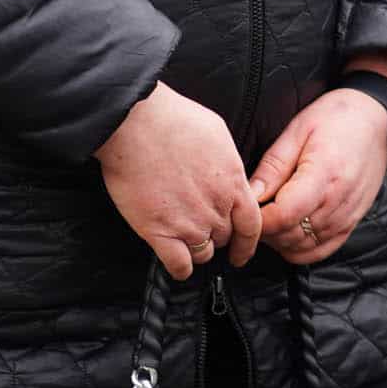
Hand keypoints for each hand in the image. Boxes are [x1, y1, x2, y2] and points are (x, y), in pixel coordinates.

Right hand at [97, 84, 261, 280]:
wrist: (135, 123)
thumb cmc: (171, 119)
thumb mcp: (217, 134)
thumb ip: (227, 163)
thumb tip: (229, 174)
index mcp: (232, 182)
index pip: (251, 225)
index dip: (247, 243)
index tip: (242, 251)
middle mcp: (215, 207)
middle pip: (224, 238)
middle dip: (215, 235)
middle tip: (200, 227)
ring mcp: (189, 222)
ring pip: (203, 253)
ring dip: (196, 248)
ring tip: (182, 236)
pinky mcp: (159, 232)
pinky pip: (178, 265)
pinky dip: (179, 268)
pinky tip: (174, 259)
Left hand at [250, 89, 386, 265]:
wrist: (377, 121)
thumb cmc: (337, 118)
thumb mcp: (298, 130)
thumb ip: (273, 167)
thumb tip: (250, 195)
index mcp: (324, 175)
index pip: (282, 216)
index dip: (257, 218)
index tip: (245, 205)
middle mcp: (338, 202)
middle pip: (288, 235)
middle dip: (263, 228)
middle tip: (254, 207)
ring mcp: (347, 217)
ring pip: (301, 248)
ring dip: (278, 238)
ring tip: (271, 214)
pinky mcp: (351, 225)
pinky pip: (319, 251)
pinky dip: (298, 247)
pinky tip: (289, 227)